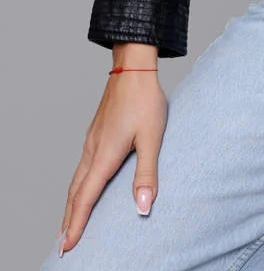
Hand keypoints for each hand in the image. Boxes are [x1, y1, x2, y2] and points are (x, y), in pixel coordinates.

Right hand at [57, 48, 165, 256]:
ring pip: (76, 179)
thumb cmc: (145, 100)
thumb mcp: (151, 137)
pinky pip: (81, 167)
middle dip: (68, 220)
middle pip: (75, 193)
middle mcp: (92, 150)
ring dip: (71, 204)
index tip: (68, 246)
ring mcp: (92, 140)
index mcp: (104, 155)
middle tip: (63, 244)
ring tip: (69, 222)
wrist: (133, 67)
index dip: (76, 224)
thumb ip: (147, 173)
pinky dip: (77, 186)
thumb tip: (143, 207)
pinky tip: (83, 186)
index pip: (85, 198)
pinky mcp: (96, 133)